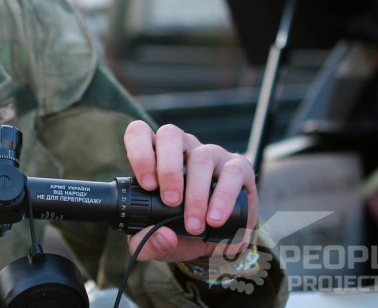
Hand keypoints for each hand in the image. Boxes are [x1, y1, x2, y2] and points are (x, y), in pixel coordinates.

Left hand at [123, 121, 257, 262]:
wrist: (217, 242)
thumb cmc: (180, 231)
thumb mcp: (159, 243)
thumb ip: (149, 244)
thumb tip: (161, 236)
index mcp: (155, 156)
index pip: (140, 133)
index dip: (140, 152)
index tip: (146, 185)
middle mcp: (182, 149)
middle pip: (170, 135)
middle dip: (168, 170)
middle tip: (170, 201)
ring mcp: (210, 154)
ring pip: (200, 156)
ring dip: (196, 193)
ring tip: (194, 223)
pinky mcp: (237, 167)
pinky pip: (231, 173)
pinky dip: (223, 197)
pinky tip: (215, 218)